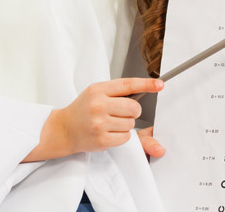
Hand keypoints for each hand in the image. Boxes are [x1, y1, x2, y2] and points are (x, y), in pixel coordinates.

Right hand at [33, 78, 162, 159]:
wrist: (64, 129)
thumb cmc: (83, 109)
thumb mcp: (95, 93)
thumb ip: (116, 92)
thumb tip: (142, 93)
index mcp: (98, 90)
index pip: (127, 85)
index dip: (146, 84)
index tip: (159, 84)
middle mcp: (98, 105)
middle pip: (134, 107)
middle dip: (133, 111)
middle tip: (121, 112)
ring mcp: (99, 123)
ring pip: (131, 123)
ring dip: (125, 125)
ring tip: (110, 123)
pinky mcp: (102, 140)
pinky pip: (126, 137)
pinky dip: (121, 136)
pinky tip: (108, 132)